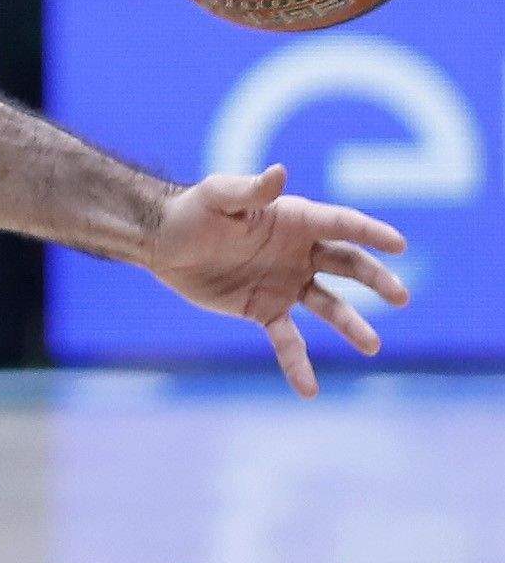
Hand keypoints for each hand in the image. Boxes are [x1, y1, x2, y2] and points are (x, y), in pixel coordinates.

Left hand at [146, 164, 410, 396]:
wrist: (162, 243)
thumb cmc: (192, 210)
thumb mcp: (218, 196)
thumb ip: (251, 190)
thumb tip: (281, 172)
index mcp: (294, 220)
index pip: (341, 225)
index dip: (370, 233)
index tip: (399, 244)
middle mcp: (299, 253)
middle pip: (348, 265)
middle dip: (375, 279)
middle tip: (400, 296)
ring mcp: (286, 283)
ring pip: (329, 306)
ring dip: (351, 325)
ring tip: (372, 346)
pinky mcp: (265, 310)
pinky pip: (288, 340)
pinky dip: (299, 363)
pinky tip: (310, 389)